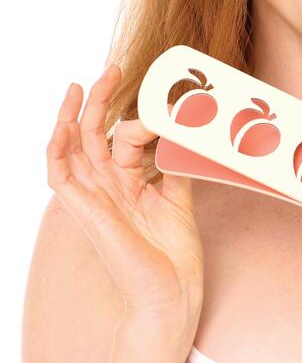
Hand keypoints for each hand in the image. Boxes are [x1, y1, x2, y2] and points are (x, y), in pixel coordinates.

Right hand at [47, 63, 204, 330]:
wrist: (172, 295)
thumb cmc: (174, 258)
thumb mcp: (180, 201)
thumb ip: (176, 168)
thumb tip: (184, 135)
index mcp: (128, 186)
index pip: (123, 139)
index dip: (141, 115)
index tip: (167, 99)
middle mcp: (107, 189)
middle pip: (93, 134)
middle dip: (101, 99)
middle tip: (115, 67)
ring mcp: (95, 199)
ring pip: (71, 149)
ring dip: (74, 114)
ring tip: (83, 83)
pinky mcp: (88, 212)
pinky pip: (59, 176)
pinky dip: (57, 148)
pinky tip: (64, 123)